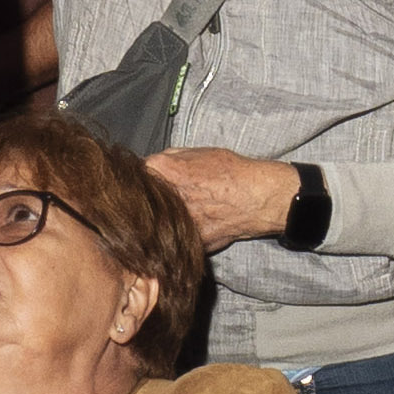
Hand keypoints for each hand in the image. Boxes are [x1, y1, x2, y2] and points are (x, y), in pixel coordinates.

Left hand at [146, 146, 303, 251]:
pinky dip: (181, 233)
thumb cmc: (233, 173)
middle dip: (150, 199)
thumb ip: (170, 158)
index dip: (141, 178)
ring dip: (163, 218)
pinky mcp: (188, 241)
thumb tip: (153, 163)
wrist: (258, 198)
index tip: (146, 182)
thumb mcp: (200, 152)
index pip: (135, 174)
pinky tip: (195, 224)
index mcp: (164, 169)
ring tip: (187, 211)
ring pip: (156, 222)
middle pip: (142, 200)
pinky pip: (176, 237)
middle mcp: (166, 197)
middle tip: (166, 197)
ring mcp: (176, 222)